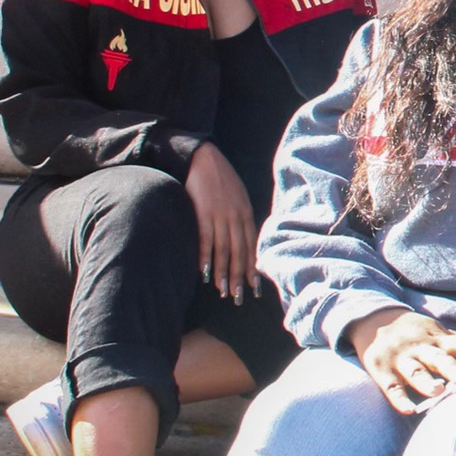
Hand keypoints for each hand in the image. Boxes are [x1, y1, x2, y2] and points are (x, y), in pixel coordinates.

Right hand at [185, 142, 257, 302]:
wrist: (203, 158)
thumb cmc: (221, 178)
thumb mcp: (239, 196)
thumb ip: (242, 217)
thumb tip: (243, 239)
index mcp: (247, 213)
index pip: (251, 247)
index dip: (251, 268)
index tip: (253, 287)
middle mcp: (236, 217)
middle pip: (239, 253)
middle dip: (239, 277)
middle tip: (237, 297)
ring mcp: (220, 215)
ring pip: (223, 250)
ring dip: (222, 273)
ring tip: (222, 290)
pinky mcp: (203, 212)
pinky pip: (205, 240)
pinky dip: (205, 257)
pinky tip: (204, 272)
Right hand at [350, 308, 455, 413]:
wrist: (373, 320)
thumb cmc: (413, 331)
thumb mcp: (435, 330)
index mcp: (436, 339)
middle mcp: (420, 349)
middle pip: (438, 359)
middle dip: (451, 369)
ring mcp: (401, 360)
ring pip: (416, 372)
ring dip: (426, 382)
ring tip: (438, 392)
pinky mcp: (382, 371)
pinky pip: (392, 387)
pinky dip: (399, 399)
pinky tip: (408, 410)